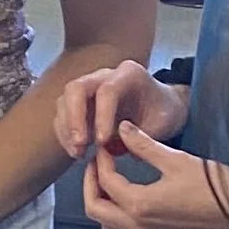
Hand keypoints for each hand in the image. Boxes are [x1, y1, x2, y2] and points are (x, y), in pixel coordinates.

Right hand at [54, 59, 187, 162]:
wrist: (162, 106)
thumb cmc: (164, 113)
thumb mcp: (163, 123)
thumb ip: (140, 135)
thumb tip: (111, 145)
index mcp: (129, 75)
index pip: (107, 91)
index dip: (101, 116)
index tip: (102, 142)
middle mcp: (104, 76)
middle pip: (76, 88)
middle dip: (73, 119)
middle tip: (80, 146)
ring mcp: (90, 87)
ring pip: (65, 101)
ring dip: (67, 129)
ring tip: (78, 153)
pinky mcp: (81, 102)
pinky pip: (64, 114)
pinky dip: (65, 134)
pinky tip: (76, 151)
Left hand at [81, 125, 228, 228]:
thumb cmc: (214, 186)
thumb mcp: (177, 160)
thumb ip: (144, 146)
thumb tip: (122, 128)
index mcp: (139, 205)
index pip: (105, 181)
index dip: (101, 160)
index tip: (106, 147)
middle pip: (95, 209)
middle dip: (90, 185)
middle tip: (98, 165)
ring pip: (108, 227)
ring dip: (103, 205)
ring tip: (111, 183)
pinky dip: (119, 223)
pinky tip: (129, 206)